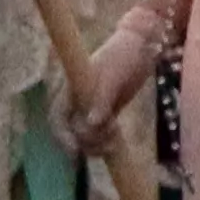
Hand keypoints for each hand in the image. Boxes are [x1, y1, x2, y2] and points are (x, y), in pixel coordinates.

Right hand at [66, 0, 190, 152]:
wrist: (141, 47)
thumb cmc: (123, 54)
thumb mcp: (113, 74)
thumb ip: (102, 98)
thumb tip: (92, 123)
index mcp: (70, 89)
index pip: (58, 117)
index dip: (62, 136)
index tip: (76, 151)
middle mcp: (76, 101)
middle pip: (70, 133)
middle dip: (86, 142)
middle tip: (107, 141)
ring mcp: (90, 109)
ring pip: (84, 138)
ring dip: (97, 145)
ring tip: (115, 138)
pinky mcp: (104, 116)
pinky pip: (98, 137)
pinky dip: (105, 143)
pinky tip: (116, 140)